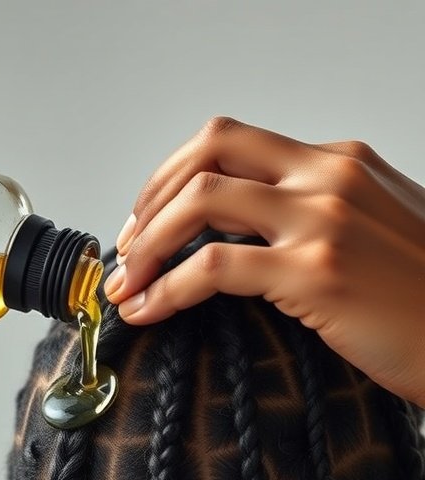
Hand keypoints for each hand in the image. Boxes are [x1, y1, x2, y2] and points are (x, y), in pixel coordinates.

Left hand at [104, 116, 424, 407]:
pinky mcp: (317, 273)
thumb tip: (255, 237)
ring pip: (200, 200)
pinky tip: (149, 310)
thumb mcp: (377, 233)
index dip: (176, 177)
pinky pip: (214, 267)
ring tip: (128, 284)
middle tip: (129, 248)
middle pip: (209, 151)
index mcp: (340, 163)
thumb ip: (322, 218)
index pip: (234, 143)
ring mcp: (323, 220)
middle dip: (151, 198)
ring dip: (148, 242)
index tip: (151, 219)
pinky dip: (167, 288)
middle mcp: (329, 177)